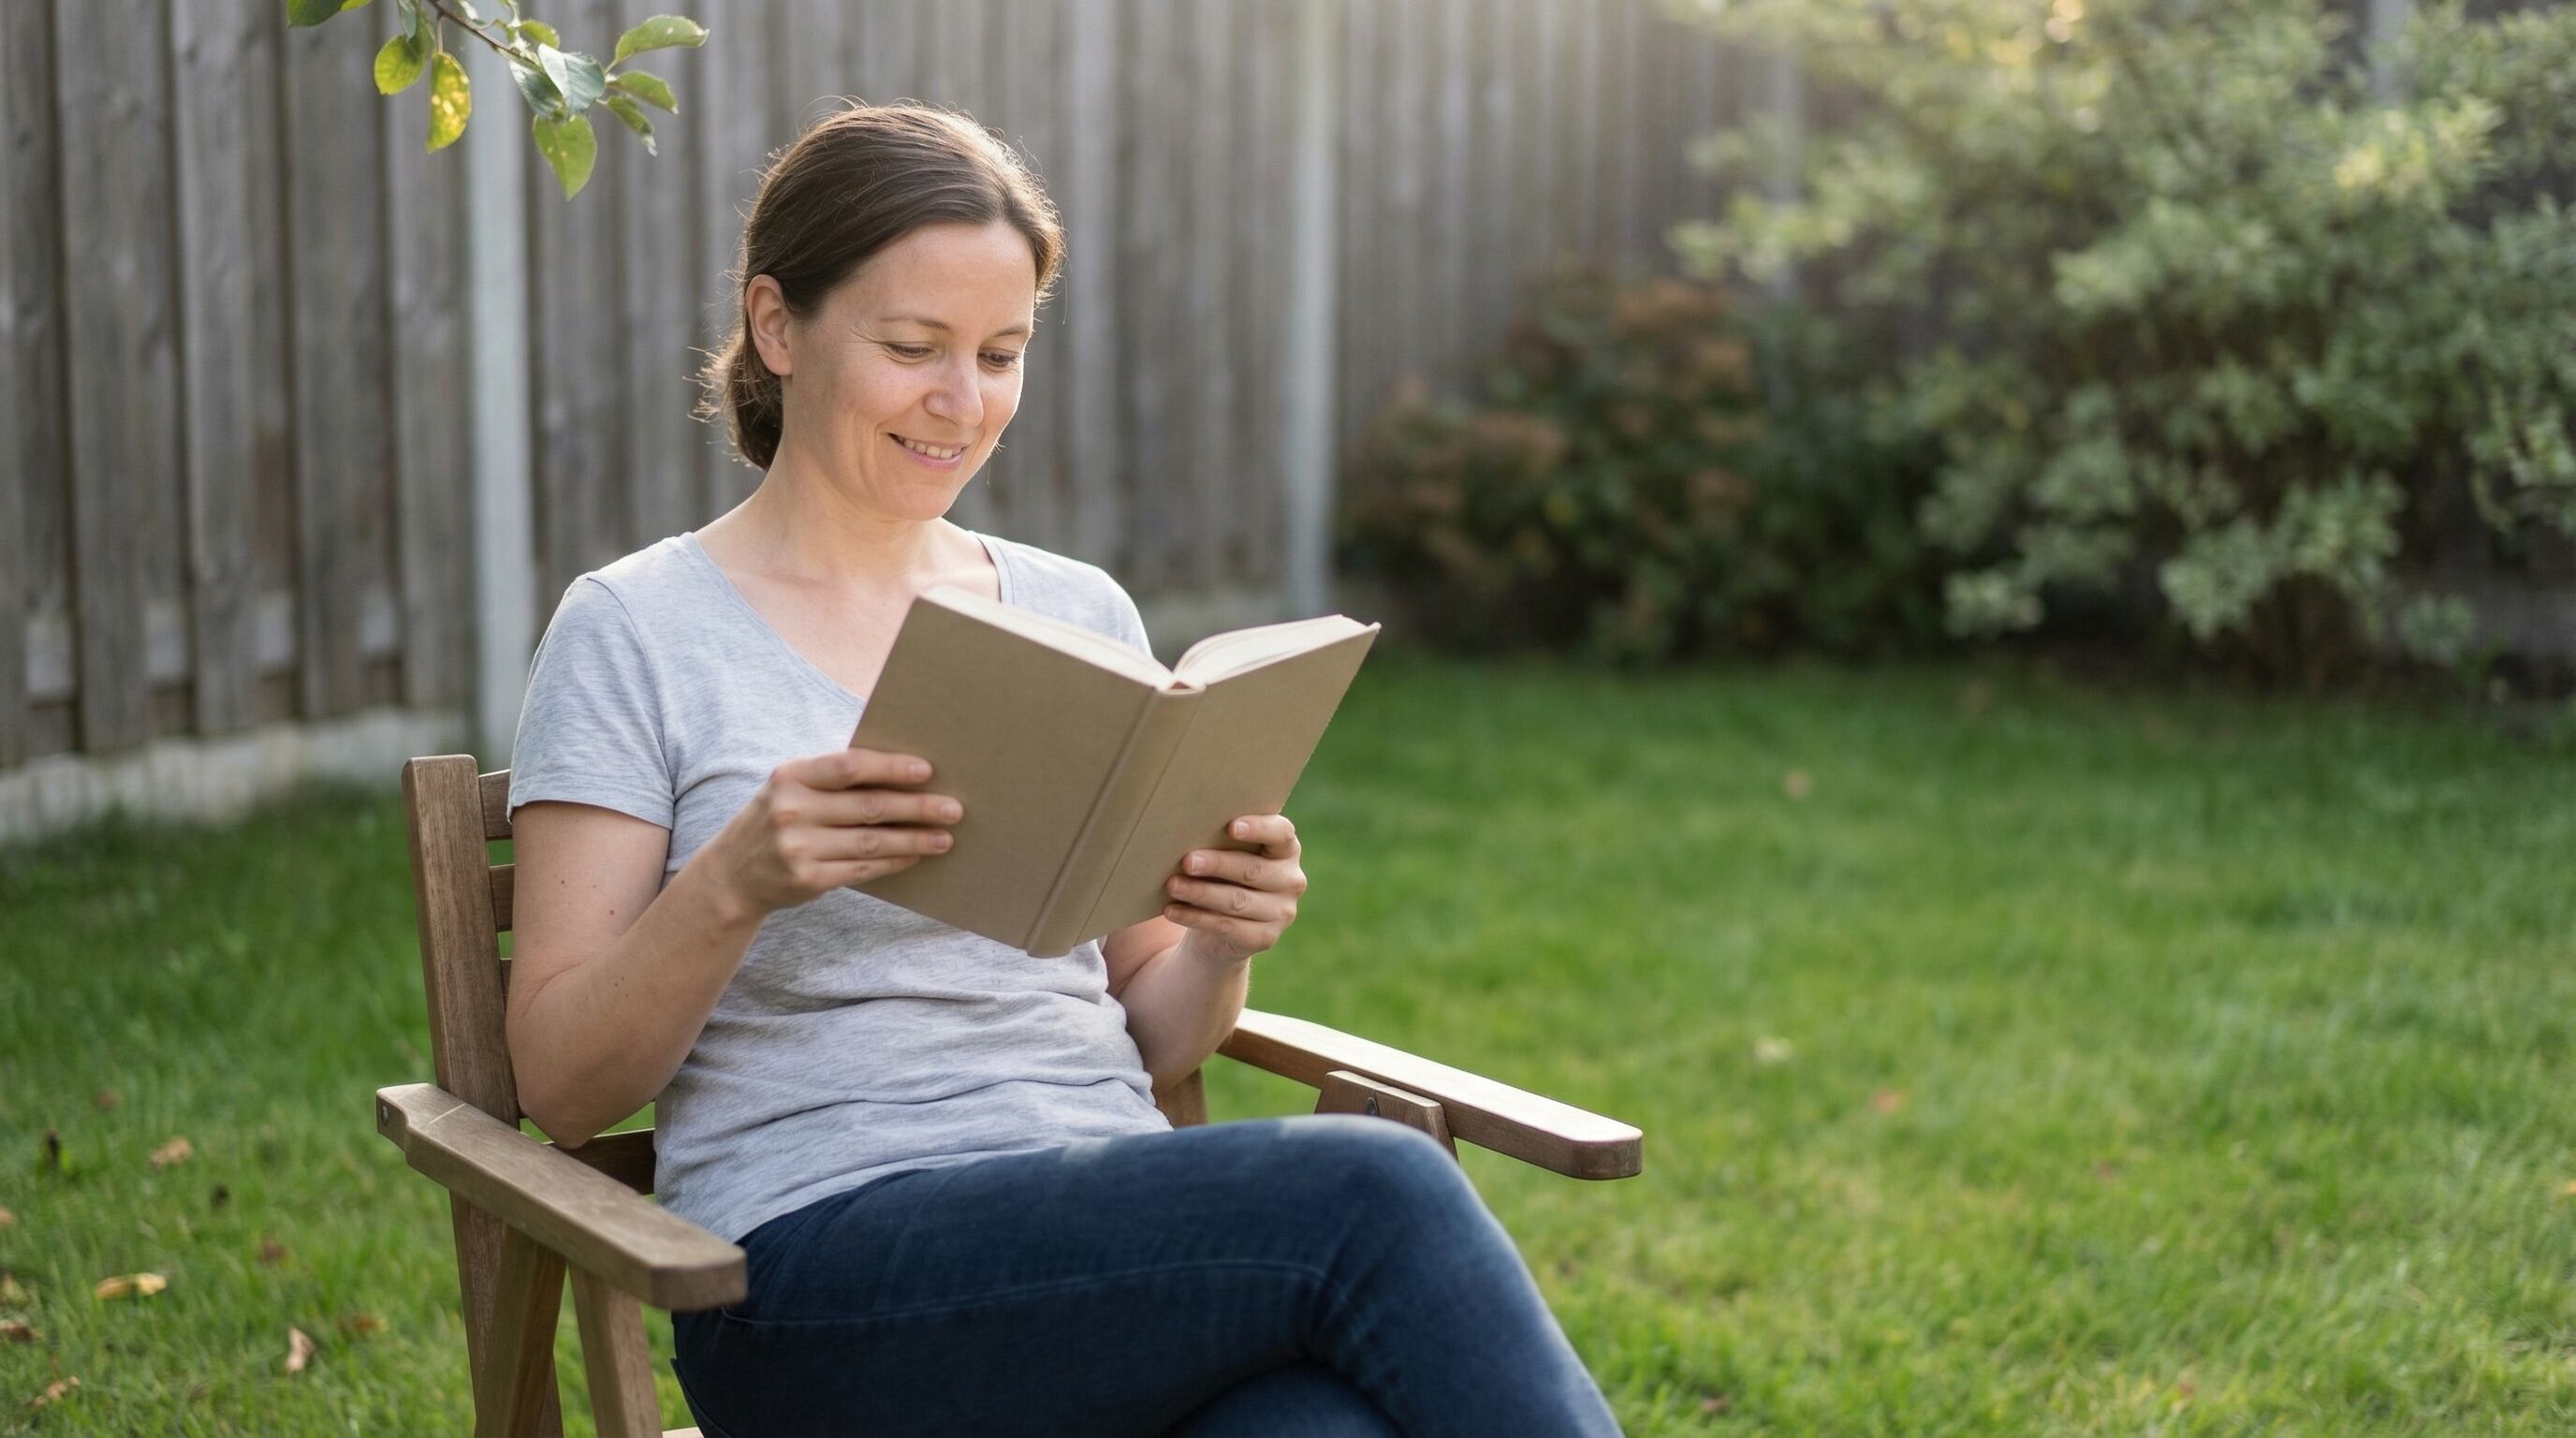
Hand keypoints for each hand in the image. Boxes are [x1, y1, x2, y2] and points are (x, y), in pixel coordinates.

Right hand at [707, 747, 961, 918]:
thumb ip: (832, 779)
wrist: (731, 875)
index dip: (890, 767)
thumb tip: (903, 773)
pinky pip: (863, 869)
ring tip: (945, 837)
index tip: (926, 771)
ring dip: (914, 840)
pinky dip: (894, 863)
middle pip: (869, 807)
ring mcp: (798, 848)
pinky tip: (916, 857)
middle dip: (917, 808)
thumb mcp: (791, 789)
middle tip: (954, 808)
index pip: (849, 766)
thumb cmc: (777, 820)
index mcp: (790, 776)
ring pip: (872, 843)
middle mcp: (791, 810)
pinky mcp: (808, 880)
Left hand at [1162, 814, 1305, 965]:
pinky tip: (1172, 910)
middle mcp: (1291, 880)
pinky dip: (1195, 918)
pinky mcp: (1265, 938)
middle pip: (1254, 870)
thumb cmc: (1222, 874)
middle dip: (1218, 865)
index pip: (1282, 833)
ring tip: (1172, 885)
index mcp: (1287, 849)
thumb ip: (1220, 839)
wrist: (1223, 924)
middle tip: (1187, 861)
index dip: (1259, 828)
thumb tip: (1185, 828)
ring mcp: (1282, 912)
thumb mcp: (1227, 853)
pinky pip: (1227, 926)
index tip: (1231, 827)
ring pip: (1238, 901)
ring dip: (1201, 892)